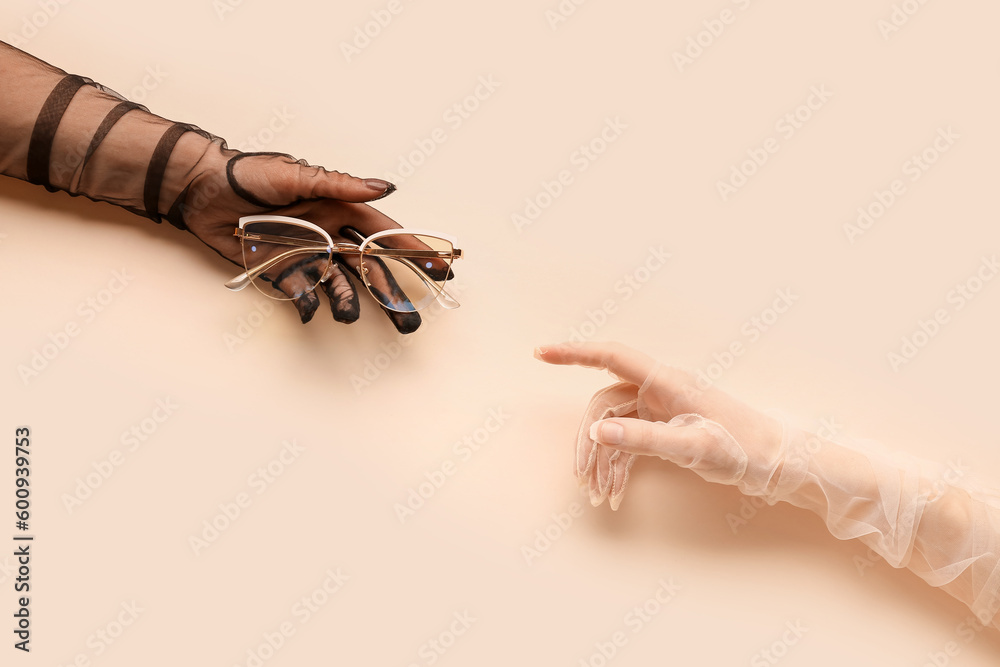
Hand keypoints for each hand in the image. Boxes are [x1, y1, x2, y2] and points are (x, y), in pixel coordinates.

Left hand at [179, 150, 423, 332]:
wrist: (200, 188)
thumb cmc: (249, 174)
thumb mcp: (298, 175)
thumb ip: (342, 185)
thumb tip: (386, 187)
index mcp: (339, 208)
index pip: (386, 233)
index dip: (414, 251)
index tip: (441, 269)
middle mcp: (329, 234)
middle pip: (370, 270)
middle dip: (390, 295)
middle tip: (409, 322)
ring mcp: (307, 255)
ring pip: (339, 285)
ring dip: (349, 303)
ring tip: (350, 318)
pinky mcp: (280, 270)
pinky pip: (302, 292)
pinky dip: (309, 304)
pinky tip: (314, 312)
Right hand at [535, 341, 783, 507]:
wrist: (777, 463)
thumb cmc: (743, 448)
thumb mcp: (692, 446)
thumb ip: (643, 439)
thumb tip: (596, 432)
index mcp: (666, 382)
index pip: (610, 357)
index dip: (573, 352)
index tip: (540, 352)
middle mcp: (660, 390)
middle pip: (605, 405)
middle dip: (588, 442)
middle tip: (581, 477)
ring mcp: (662, 409)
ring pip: (614, 427)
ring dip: (602, 460)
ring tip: (598, 494)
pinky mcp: (666, 427)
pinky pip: (630, 440)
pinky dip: (619, 465)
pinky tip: (615, 492)